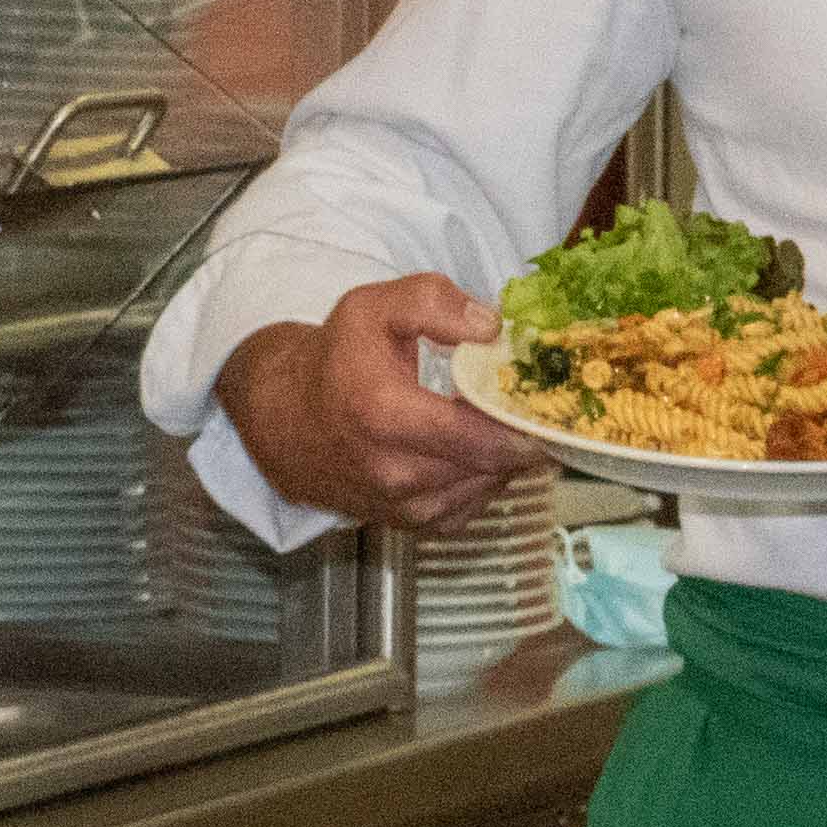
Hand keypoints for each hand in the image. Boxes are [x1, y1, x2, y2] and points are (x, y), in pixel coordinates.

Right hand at [217, 275, 542, 530]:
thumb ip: (432, 302)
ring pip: (487, 487)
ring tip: (496, 423)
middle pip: (494, 464)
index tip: (544, 400)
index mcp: (386, 415)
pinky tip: (473, 451)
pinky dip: (481, 481)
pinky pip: (468, 508)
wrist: (282, 417)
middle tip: (529, 407)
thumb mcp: (373, 308)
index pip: (484, 438)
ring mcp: (399, 505)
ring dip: (502, 458)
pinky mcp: (404, 524)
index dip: (526, 422)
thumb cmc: (336, 360)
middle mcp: (393, 471)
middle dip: (521, 435)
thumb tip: (490, 328)